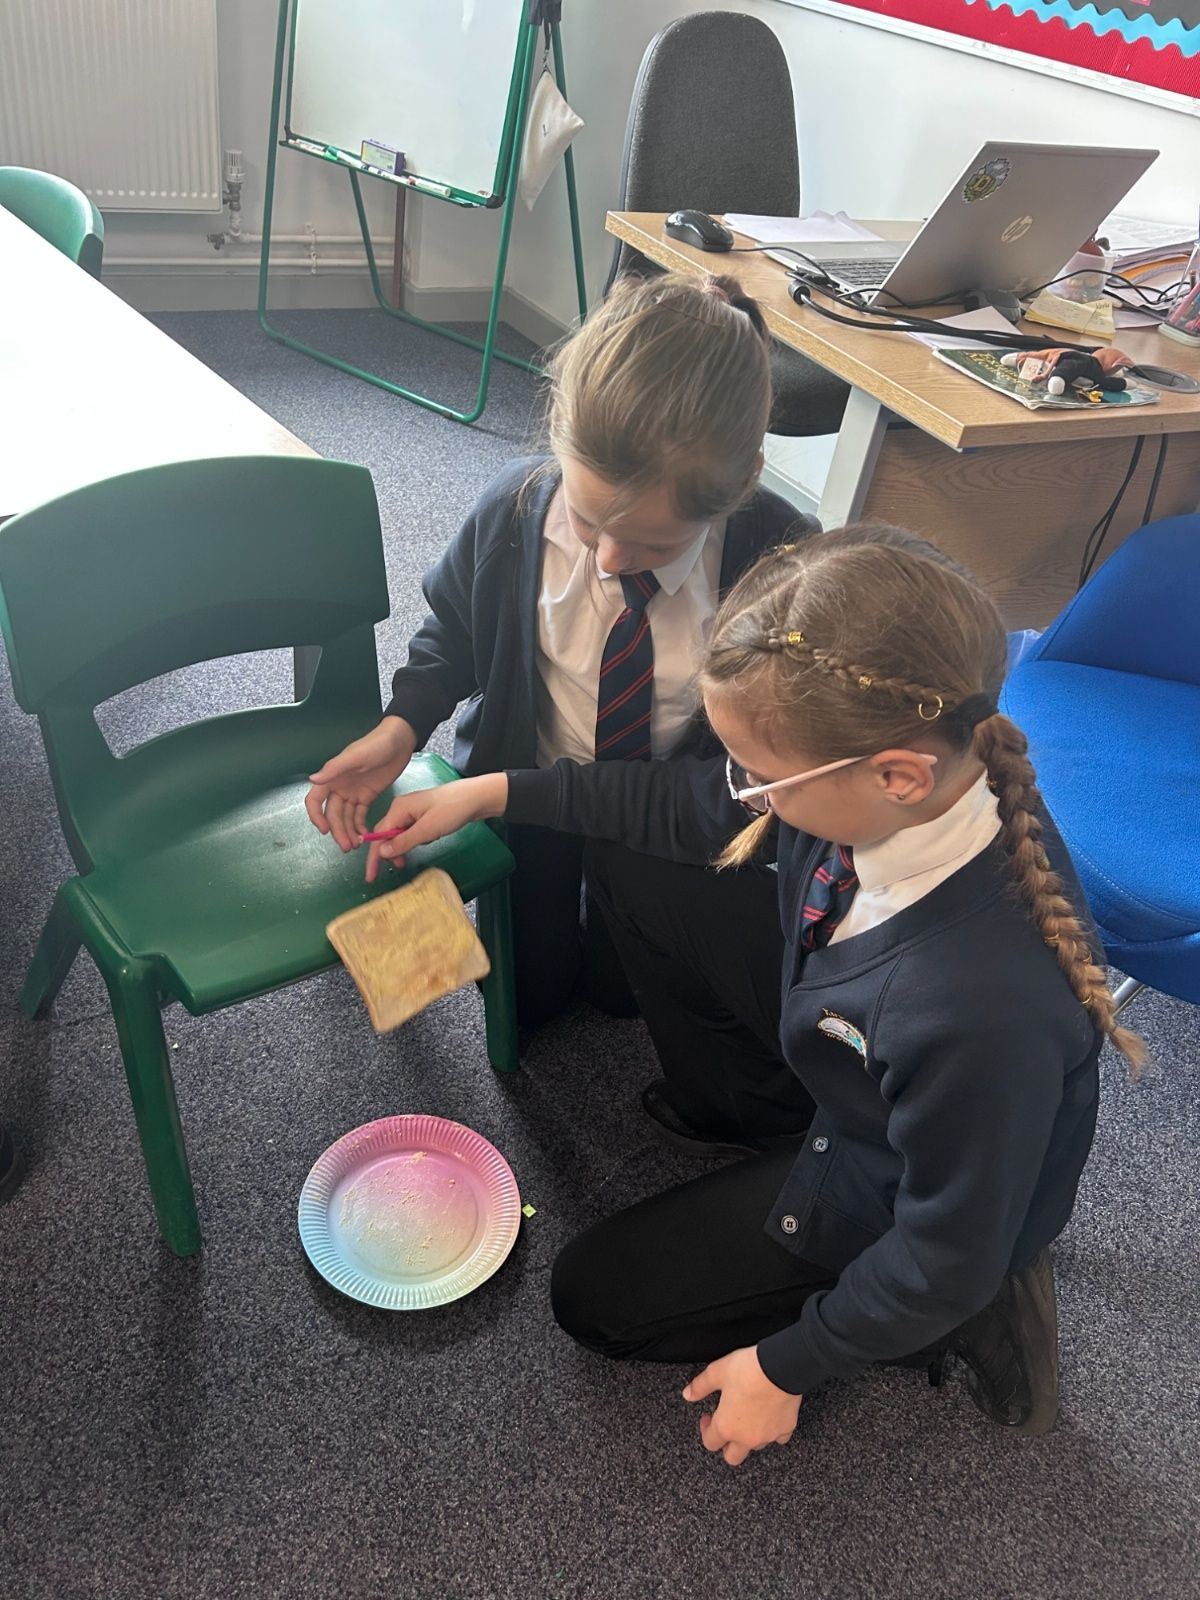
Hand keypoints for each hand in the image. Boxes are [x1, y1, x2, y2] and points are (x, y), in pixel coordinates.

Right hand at [305, 717, 415, 851]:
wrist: (399, 741)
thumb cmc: (376, 744)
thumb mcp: (356, 756)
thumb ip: (334, 769)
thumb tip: (313, 780)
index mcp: (332, 777)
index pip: (316, 800)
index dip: (317, 816)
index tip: (325, 830)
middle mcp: (340, 787)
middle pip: (333, 814)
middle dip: (338, 831)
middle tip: (347, 846)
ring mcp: (353, 793)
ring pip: (346, 818)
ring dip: (348, 832)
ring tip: (355, 846)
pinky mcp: (367, 796)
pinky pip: (360, 815)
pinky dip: (360, 826)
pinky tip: (364, 836)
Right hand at [364, 773, 508, 882]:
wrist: (476, 798)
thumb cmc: (452, 810)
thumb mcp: (427, 829)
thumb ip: (404, 841)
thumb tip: (382, 852)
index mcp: (398, 808)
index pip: (379, 835)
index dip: (374, 856)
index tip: (371, 875)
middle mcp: (401, 808)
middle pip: (385, 834)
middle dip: (384, 854)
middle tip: (382, 874)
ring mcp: (412, 812)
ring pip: (398, 835)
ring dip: (399, 849)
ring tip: (403, 863)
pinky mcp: (422, 816)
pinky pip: (410, 832)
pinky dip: (411, 842)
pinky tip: (419, 846)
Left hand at [683, 1346, 801, 1467]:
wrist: (781, 1368)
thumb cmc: (749, 1370)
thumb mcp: (717, 1372)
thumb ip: (700, 1386)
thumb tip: (688, 1394)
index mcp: (726, 1426)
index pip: (710, 1443)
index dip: (705, 1430)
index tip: (708, 1417)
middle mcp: (746, 1437)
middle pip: (732, 1457)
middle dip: (726, 1446)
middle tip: (726, 1427)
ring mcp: (767, 1436)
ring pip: (755, 1447)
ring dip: (749, 1437)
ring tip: (747, 1417)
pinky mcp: (786, 1428)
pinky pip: (778, 1438)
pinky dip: (773, 1431)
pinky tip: (770, 1417)